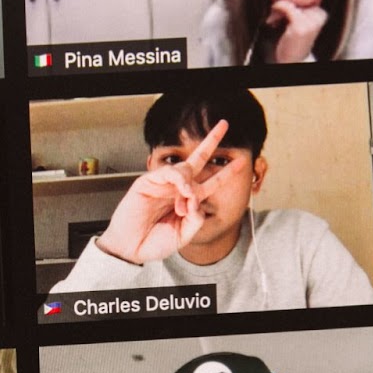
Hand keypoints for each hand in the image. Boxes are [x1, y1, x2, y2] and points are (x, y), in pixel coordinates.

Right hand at [95, 119, 236, 263]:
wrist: (130, 248)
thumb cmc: (153, 242)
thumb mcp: (183, 235)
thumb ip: (196, 218)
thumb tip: (196, 199)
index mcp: (186, 201)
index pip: (209, 183)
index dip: (225, 173)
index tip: (241, 163)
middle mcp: (176, 189)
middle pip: (197, 160)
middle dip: (211, 142)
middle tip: (223, 125)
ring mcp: (162, 184)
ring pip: (184, 169)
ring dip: (190, 185)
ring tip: (186, 201)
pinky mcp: (148, 182)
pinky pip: (168, 173)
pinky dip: (178, 180)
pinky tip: (181, 190)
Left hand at [266, 0, 327, 62]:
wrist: (293, 61)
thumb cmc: (294, 43)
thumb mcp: (300, 22)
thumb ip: (299, 8)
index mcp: (322, 14)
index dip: (292, 4)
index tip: (283, 14)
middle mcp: (318, 16)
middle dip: (285, 7)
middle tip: (276, 18)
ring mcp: (310, 21)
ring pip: (291, 2)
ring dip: (278, 10)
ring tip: (275, 21)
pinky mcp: (300, 24)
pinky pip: (286, 7)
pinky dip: (276, 10)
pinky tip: (272, 20)